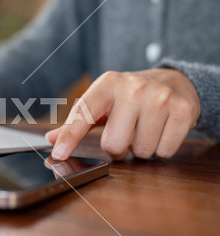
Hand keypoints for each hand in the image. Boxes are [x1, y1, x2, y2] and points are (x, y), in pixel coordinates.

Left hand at [46, 68, 200, 159]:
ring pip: (141, 151)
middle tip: (125, 133)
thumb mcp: (102, 101)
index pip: (84, 114)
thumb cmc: (129, 97)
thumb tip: (51, 140)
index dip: (70, 137)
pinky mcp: (183, 110)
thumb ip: (78, 121)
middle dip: (117, 148)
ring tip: (144, 128)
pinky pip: (164, 151)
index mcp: (107, 83)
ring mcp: (161, 98)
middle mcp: (133, 88)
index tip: (58, 154)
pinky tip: (161, 130)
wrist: (173, 81)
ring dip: (140, 148)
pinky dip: (161, 148)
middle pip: (113, 144)